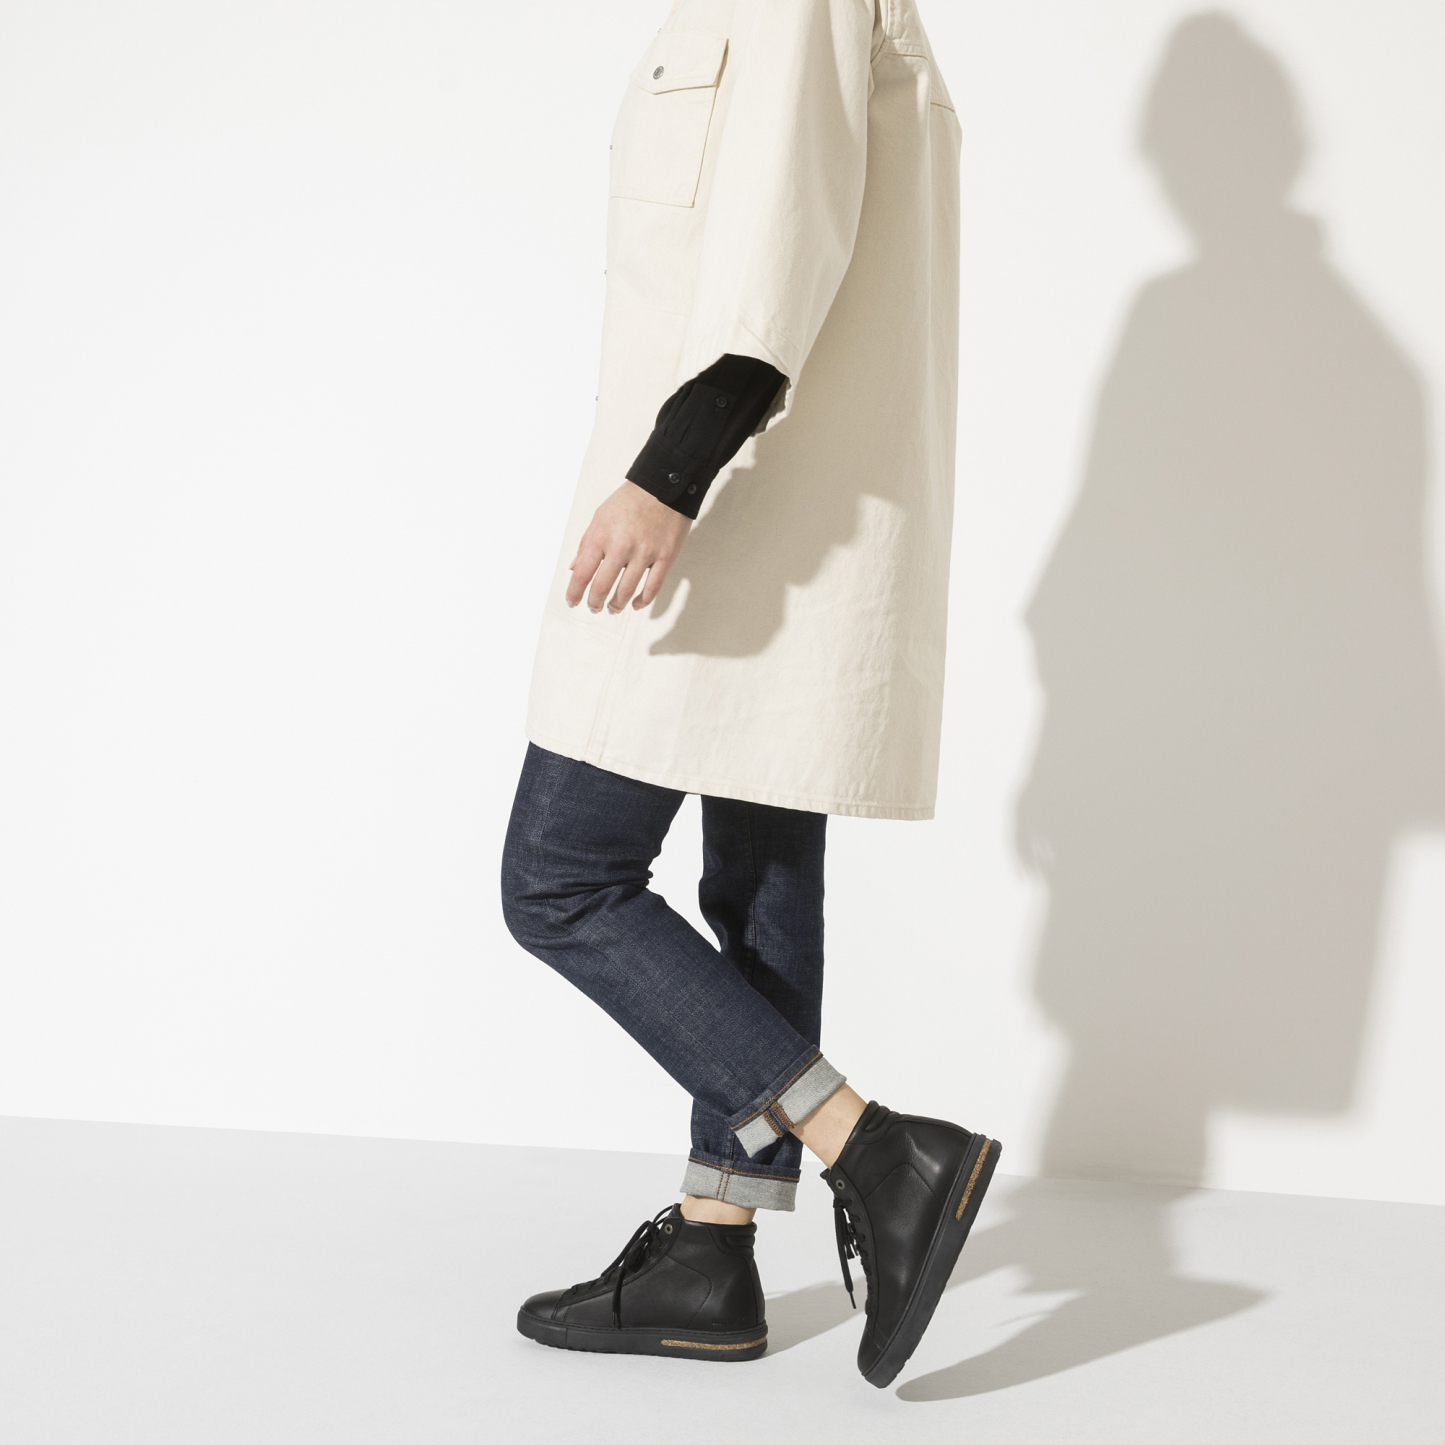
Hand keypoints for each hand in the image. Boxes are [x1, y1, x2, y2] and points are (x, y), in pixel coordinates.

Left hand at [566, 481, 690, 613]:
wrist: (664, 485)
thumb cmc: (629, 500)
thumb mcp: (600, 516)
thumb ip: (586, 543)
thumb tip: (574, 567)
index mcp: (602, 536)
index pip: (582, 573)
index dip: (574, 592)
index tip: (572, 601)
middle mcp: (622, 547)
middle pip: (602, 587)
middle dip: (594, 602)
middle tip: (593, 607)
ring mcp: (645, 554)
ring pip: (626, 591)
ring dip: (616, 605)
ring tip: (612, 608)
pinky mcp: (665, 557)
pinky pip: (653, 587)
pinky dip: (642, 601)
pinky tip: (635, 604)